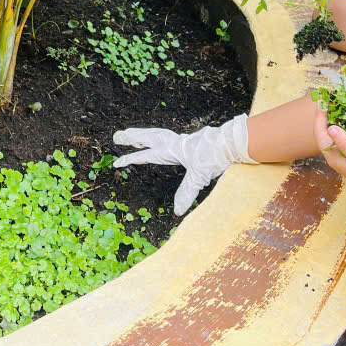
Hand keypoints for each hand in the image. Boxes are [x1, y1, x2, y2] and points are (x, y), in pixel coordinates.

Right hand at [113, 115, 253, 214]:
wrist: (229, 142)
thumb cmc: (214, 156)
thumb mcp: (199, 177)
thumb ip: (186, 192)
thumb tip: (177, 212)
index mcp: (170, 149)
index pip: (145, 155)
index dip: (130, 159)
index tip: (116, 162)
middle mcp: (173, 142)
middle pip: (147, 137)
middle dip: (131, 138)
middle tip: (117, 136)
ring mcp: (180, 139)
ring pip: (155, 133)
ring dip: (142, 134)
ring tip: (133, 134)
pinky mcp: (189, 140)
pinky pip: (166, 135)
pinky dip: (157, 135)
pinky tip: (159, 139)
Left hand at [313, 103, 345, 195]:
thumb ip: (345, 142)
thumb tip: (330, 127)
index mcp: (334, 157)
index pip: (320, 134)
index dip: (319, 117)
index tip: (321, 101)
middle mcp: (337, 155)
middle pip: (324, 132)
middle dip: (324, 116)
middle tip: (327, 99)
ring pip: (334, 133)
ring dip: (333, 119)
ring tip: (334, 104)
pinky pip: (345, 134)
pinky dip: (345, 124)